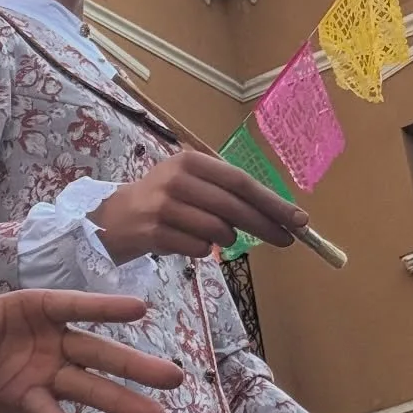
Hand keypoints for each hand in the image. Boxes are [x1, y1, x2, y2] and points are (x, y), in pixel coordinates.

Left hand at [0, 291, 182, 412]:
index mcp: (40, 309)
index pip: (76, 306)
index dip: (105, 307)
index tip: (141, 309)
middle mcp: (54, 341)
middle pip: (97, 352)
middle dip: (134, 365)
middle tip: (175, 378)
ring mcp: (48, 373)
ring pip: (88, 388)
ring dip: (121, 402)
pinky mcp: (34, 400)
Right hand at [90, 148, 309, 263]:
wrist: (113, 217)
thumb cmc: (162, 199)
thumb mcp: (190, 182)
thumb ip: (226, 192)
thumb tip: (277, 214)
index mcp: (190, 161)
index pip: (240, 182)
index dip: (272, 202)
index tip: (299, 219)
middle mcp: (176, 179)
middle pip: (234, 207)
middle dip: (266, 225)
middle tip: (288, 240)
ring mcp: (164, 207)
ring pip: (218, 231)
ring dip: (226, 239)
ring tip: (215, 236)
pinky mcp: (155, 233)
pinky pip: (199, 249)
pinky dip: (203, 251)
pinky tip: (189, 242)